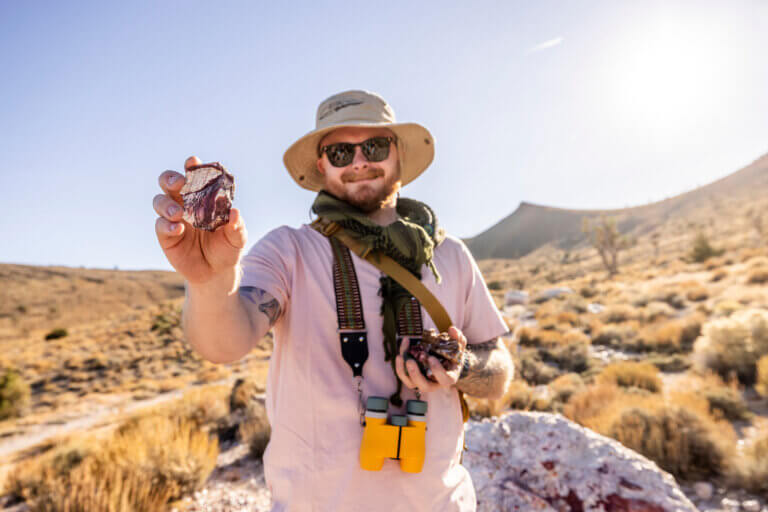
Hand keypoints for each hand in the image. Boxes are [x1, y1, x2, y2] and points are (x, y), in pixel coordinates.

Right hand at [153, 156, 246, 285]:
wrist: (217, 272)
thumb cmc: (227, 248)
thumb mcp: (237, 237)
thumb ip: (237, 226)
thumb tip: (235, 213)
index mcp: (202, 197)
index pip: (194, 176)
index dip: (192, 167)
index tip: (193, 162)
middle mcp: (184, 203)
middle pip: (168, 182)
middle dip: (171, 178)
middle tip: (180, 183)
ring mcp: (172, 218)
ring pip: (159, 201)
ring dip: (167, 204)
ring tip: (179, 213)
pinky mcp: (165, 236)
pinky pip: (160, 225)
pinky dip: (167, 225)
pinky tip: (178, 229)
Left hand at [395, 326, 467, 392]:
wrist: (446, 361)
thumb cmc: (453, 355)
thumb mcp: (459, 346)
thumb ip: (458, 338)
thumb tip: (452, 329)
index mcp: (449, 377)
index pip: (444, 379)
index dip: (437, 371)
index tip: (431, 358)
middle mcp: (435, 383)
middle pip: (425, 386)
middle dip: (416, 374)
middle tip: (410, 361)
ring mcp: (423, 382)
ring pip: (411, 383)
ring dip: (403, 371)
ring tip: (400, 356)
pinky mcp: (413, 379)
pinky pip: (404, 377)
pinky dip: (400, 367)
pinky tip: (400, 353)